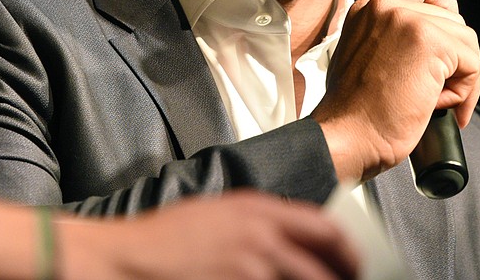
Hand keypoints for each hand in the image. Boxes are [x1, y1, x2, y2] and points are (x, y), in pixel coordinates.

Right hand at [63, 190, 360, 279]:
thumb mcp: (214, 214)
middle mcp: (262, 237)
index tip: (354, 266)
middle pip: (326, 269)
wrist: (126, 260)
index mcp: (256, 209)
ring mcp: (253, 270)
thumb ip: (255, 224)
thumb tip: (290, 243)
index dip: (348, 252)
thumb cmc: (162, 239)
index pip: (325, 228)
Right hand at [311, 0, 479, 182]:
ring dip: (459, 77)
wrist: (347, 136)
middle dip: (452, 57)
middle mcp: (384, 6)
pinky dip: (466, 91)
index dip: (442, 2)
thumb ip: (390, 37)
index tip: (442, 35)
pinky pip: (472, 62)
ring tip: (431, 100)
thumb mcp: (363, 56)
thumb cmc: (354, 111)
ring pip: (466, 40)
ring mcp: (407, 21)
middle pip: (451, 17)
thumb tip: (435, 44)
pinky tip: (437, 106)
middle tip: (432, 90)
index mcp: (365, 7)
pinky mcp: (429, 42)